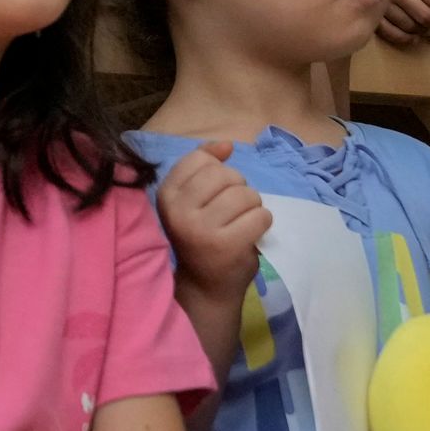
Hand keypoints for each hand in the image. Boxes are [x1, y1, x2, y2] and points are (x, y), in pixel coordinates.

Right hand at [156, 143, 271, 308]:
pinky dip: (263, 223)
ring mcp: (201, 229)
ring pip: (246, 194)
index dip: (217, 172)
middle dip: (238, 188)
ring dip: (252, 207)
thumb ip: (205, 167)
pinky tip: (250, 235)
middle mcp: (179, 210)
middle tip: (231, 212)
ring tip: (241, 224)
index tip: (213, 195)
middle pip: (226, 175)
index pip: (200, 159)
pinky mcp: (227, 245)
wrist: (205, 286)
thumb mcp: (193, 199)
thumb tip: (227, 145)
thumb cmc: (202, 236)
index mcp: (166, 195)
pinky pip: (261, 215)